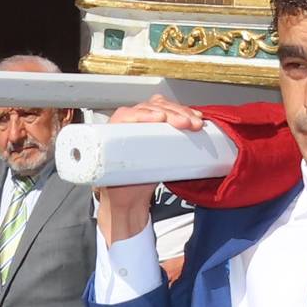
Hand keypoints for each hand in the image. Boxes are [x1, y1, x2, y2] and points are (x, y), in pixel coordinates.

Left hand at [95, 95, 203, 243]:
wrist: (127, 198)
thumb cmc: (118, 189)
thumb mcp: (116, 180)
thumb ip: (123, 170)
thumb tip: (134, 159)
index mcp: (111, 134)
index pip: (128, 115)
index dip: (145, 114)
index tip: (160, 118)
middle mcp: (127, 124)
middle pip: (150, 108)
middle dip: (171, 113)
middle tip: (186, 123)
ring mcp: (143, 123)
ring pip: (163, 108)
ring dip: (181, 112)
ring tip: (195, 123)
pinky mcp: (156, 127)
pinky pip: (169, 112)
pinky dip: (183, 113)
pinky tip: (194, 117)